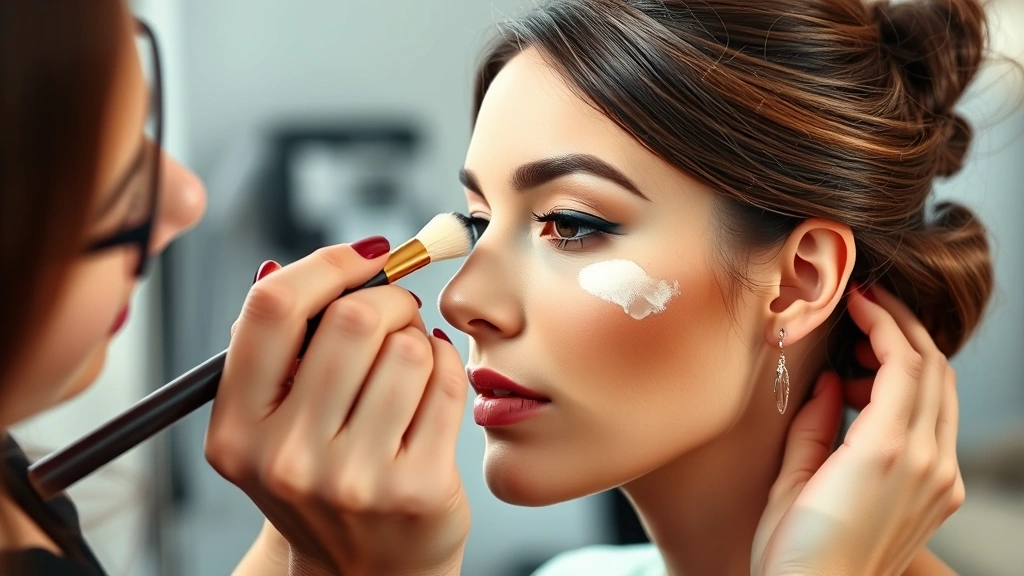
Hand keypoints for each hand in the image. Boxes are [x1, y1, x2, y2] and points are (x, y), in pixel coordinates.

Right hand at [206, 241, 470, 575]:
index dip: (327, 264)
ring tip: (411, 363)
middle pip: (352, 319)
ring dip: (420, 338)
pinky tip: (434, 385)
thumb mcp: (275, 423)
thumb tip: (325, 264)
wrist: (366, 570)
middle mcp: (286, 458)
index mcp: (237, 430)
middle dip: (389, 300)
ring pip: (409, 348)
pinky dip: (448, 366)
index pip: (272, 308)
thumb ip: (282, 346)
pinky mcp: (416, 489)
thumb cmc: (325, 477)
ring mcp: (353, 479)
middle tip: (398, 315)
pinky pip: (447, 383)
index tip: (366, 258)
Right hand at [752, 283, 963, 575]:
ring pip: (941, 395)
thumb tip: (829, 380)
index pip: (903, 360)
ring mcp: (941, 482)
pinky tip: (868, 405)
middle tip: (865, 309)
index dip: (882, 320)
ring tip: (853, 365)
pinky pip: (938, 428)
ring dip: (908, 364)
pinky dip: (913, 400)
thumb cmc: (794, 552)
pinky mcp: (942, 496)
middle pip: (934, 369)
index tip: (857, 297)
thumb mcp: (791, 479)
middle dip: (903, 329)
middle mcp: (926, 463)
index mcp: (885, 452)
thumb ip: (815, 421)